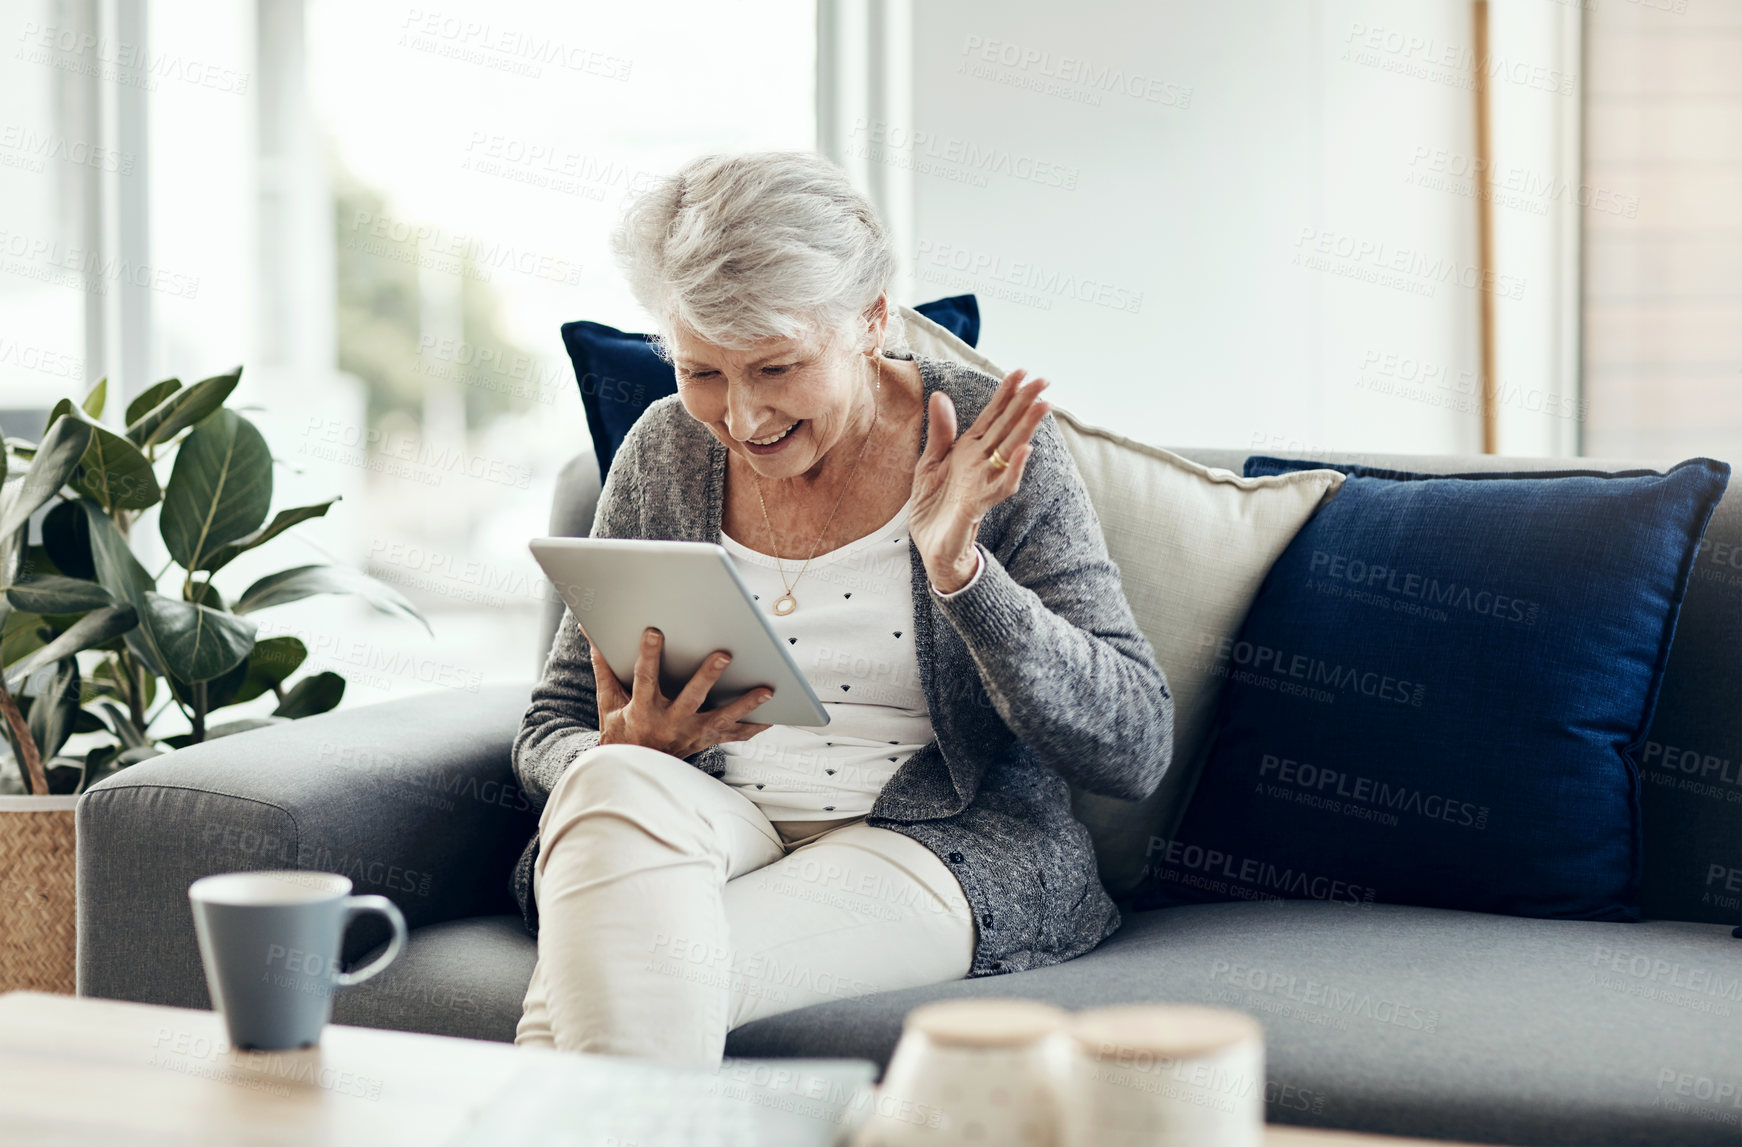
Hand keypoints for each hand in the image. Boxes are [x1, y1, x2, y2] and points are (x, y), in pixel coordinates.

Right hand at [591, 627, 774, 756]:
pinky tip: (776, 714)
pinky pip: (735, 736)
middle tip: (724, 654)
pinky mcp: (707, 741)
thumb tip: (591, 632)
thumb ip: (604, 667)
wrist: (635, 773)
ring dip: (745, 704)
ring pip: (722, 718)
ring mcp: (692, 734)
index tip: (654, 631)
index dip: (649, 655)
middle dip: (707, 676)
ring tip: (767, 689)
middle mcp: (670, 722)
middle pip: (691, 698)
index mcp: (643, 709)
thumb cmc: (621, 732)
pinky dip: (756, 726)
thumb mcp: (608, 702)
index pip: (644, 678)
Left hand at [910, 368, 1051, 591]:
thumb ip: (939, 433)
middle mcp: (980, 464)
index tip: (1020, 371)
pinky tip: (1024, 451)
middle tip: (1044, 380)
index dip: (1005, 395)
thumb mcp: (928, 464)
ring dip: (1027, 429)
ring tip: (1044, 406)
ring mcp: (982, 483)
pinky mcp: (977, 506)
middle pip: (1007, 428)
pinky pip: (999, 487)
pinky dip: (1013, 469)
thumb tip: (940, 395)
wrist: (931, 549)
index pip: (991, 417)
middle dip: (1025, 404)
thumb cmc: (933, 508)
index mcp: (968, 451)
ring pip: (1010, 451)